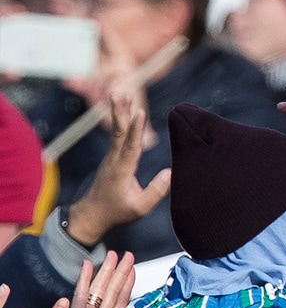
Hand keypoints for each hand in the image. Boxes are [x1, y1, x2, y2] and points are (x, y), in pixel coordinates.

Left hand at [65, 96, 169, 246]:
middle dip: (121, 112)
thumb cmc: (117, 212)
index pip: (131, 147)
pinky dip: (120, 122)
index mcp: (122, 171)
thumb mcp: (140, 208)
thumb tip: (170, 173)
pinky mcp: (111, 158)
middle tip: (120, 93)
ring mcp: (111, 158)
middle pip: (119, 132)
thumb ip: (156, 192)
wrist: (92, 215)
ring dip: (119, 112)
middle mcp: (114, 160)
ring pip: (116, 131)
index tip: (140, 113)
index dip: (137, 130)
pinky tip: (123, 112)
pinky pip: (117, 136)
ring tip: (121, 94)